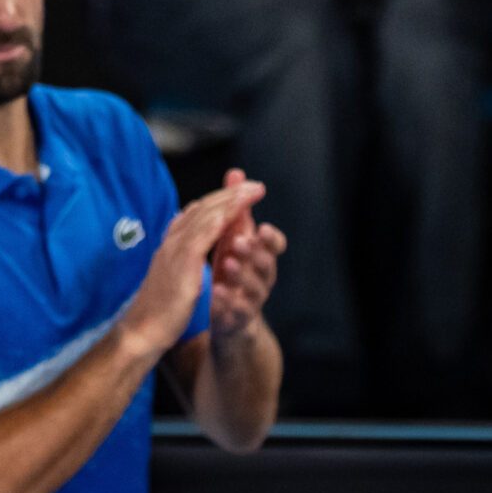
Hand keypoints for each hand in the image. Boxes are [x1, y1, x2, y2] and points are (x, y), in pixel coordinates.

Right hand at [118, 177, 266, 357]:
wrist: (142, 330)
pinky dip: (217, 221)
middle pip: (203, 208)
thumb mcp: (172, 277)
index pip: (197, 214)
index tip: (239, 192)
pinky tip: (233, 212)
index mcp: (171, 244)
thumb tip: (190, 247)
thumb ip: (181, 259)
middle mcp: (172, 242)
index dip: (219, 201)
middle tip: (253, 184)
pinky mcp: (180, 264)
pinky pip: (201, 237)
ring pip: (204, 217)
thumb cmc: (159, 310)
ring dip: (229, 201)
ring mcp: (174, 250)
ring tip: (251, 191)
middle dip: (229, 194)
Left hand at [204, 168, 286, 340]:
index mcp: (262, 257)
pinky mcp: (239, 318)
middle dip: (254, 252)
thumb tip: (236, 174)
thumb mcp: (234, 239)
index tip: (260, 227)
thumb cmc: (234, 273)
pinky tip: (216, 293)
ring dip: (241, 274)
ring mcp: (252, 300)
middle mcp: (262, 277)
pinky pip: (237, 311)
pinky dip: (228, 301)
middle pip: (266, 264)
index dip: (271, 238)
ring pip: (254, 288)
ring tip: (226, 263)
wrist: (231, 318)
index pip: (275, 245)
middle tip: (239, 240)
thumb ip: (236, 210)